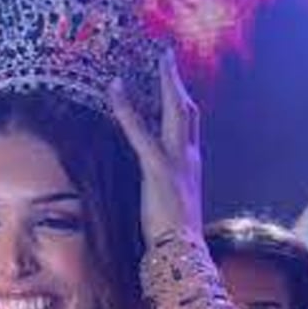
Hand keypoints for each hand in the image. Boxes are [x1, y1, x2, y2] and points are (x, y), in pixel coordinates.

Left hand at [109, 48, 202, 247]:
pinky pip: (141, 133)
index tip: (174, 84)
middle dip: (177, 82)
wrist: (182, 252)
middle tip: (167, 56)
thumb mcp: (171, 201)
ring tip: (158, 59)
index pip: (188, 125)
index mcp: (191, 165)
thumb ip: (165, 183)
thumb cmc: (174, 233)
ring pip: (176, 112)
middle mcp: (189, 158)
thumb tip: (156, 178)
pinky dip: (128, 110)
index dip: (181, 101)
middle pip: (187, 110)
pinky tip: (116, 90)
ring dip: (166, 83)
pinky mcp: (159, 170)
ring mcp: (177, 162)